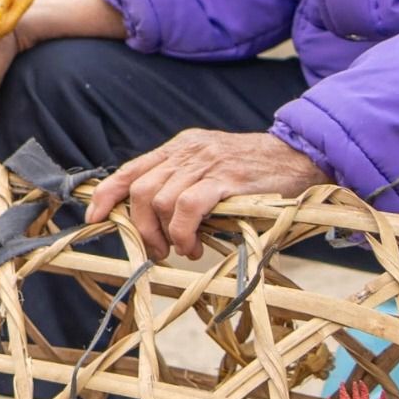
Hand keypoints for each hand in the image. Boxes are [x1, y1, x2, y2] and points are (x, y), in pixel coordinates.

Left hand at [83, 130, 326, 261]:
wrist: (303, 157)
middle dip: (141, 227)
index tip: (95, 217)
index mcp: (180, 147)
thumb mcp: (214, 171)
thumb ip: (186, 185)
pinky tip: (194, 246)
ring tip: (183, 250)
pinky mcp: (225, 179)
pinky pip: (187, 208)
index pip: (131, 169)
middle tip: (156, 251)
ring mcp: (206, 164)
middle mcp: (188, 152)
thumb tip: (157, 222)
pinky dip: (183, 232)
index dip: (108, 194)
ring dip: (164, 235)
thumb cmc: (258, 174)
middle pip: (140, 190)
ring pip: (159, 200)